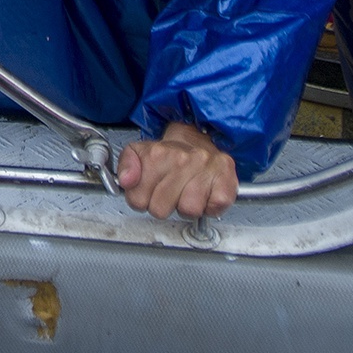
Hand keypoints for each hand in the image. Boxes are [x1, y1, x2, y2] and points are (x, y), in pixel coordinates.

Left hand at [117, 122, 237, 219]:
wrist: (201, 141)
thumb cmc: (171, 155)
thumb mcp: (139, 153)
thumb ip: (126, 165)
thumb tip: (126, 180)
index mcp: (157, 154)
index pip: (138, 199)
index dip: (141, 200)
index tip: (148, 191)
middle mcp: (183, 159)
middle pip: (161, 209)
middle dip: (162, 205)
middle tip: (169, 192)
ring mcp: (206, 170)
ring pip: (188, 210)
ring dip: (186, 207)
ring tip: (186, 193)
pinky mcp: (226, 181)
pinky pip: (213, 209)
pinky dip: (209, 207)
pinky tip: (204, 195)